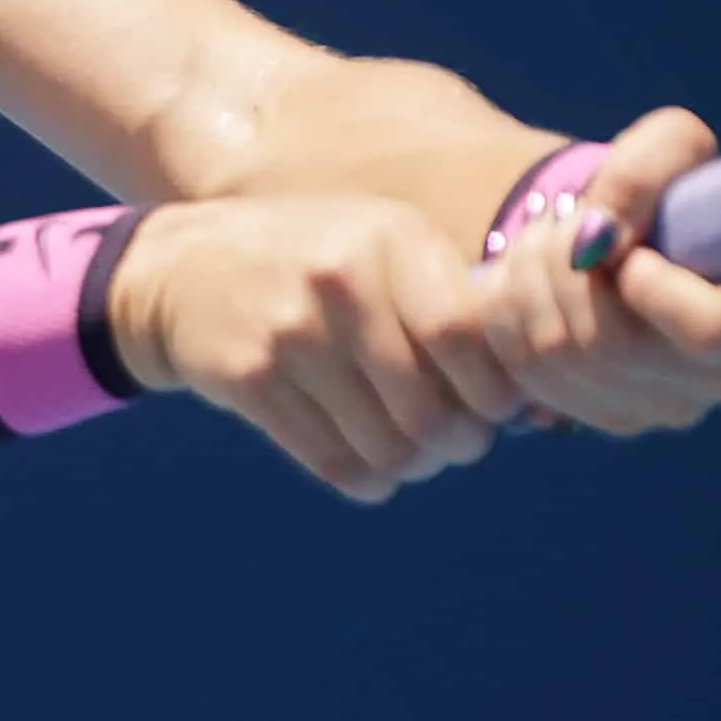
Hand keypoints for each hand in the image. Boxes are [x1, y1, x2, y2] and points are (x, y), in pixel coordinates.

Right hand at [108, 192, 524, 502]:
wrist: (185, 267)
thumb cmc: (312, 265)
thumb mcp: (379, 248)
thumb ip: (449, 302)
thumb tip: (534, 398)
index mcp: (390, 240)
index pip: (465, 336)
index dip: (494, 391)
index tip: (496, 407)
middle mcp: (342, 281)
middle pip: (432, 408)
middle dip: (458, 443)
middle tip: (457, 441)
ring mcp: (291, 331)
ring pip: (388, 447)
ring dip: (414, 466)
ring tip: (413, 451)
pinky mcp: (251, 378)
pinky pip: (336, 464)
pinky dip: (370, 481)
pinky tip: (372, 464)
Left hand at [487, 108, 720, 434]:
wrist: (620, 232)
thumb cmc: (664, 190)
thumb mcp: (671, 146)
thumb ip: (644, 172)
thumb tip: (598, 240)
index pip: (714, 329)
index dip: (653, 286)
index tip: (630, 252)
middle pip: (613, 343)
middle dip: (563, 264)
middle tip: (564, 224)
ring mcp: (661, 409)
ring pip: (559, 354)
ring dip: (529, 279)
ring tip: (546, 243)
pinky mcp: (601, 417)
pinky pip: (524, 372)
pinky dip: (507, 313)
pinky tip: (529, 283)